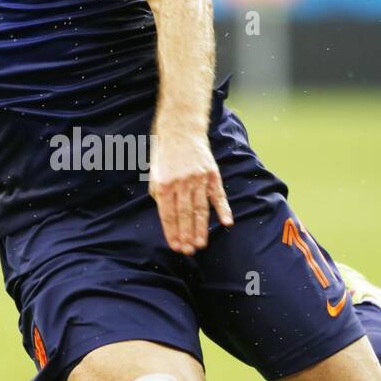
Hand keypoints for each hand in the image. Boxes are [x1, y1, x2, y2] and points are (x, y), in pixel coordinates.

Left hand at [149, 130, 232, 254]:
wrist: (181, 129)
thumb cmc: (165, 154)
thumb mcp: (154, 172)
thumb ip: (159, 193)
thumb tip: (166, 214)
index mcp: (164, 184)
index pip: (168, 214)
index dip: (172, 232)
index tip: (175, 247)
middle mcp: (181, 183)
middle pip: (185, 214)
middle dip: (186, 235)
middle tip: (189, 251)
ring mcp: (198, 178)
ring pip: (200, 209)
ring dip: (201, 228)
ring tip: (201, 244)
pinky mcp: (212, 174)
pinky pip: (218, 195)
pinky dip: (224, 209)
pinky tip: (227, 223)